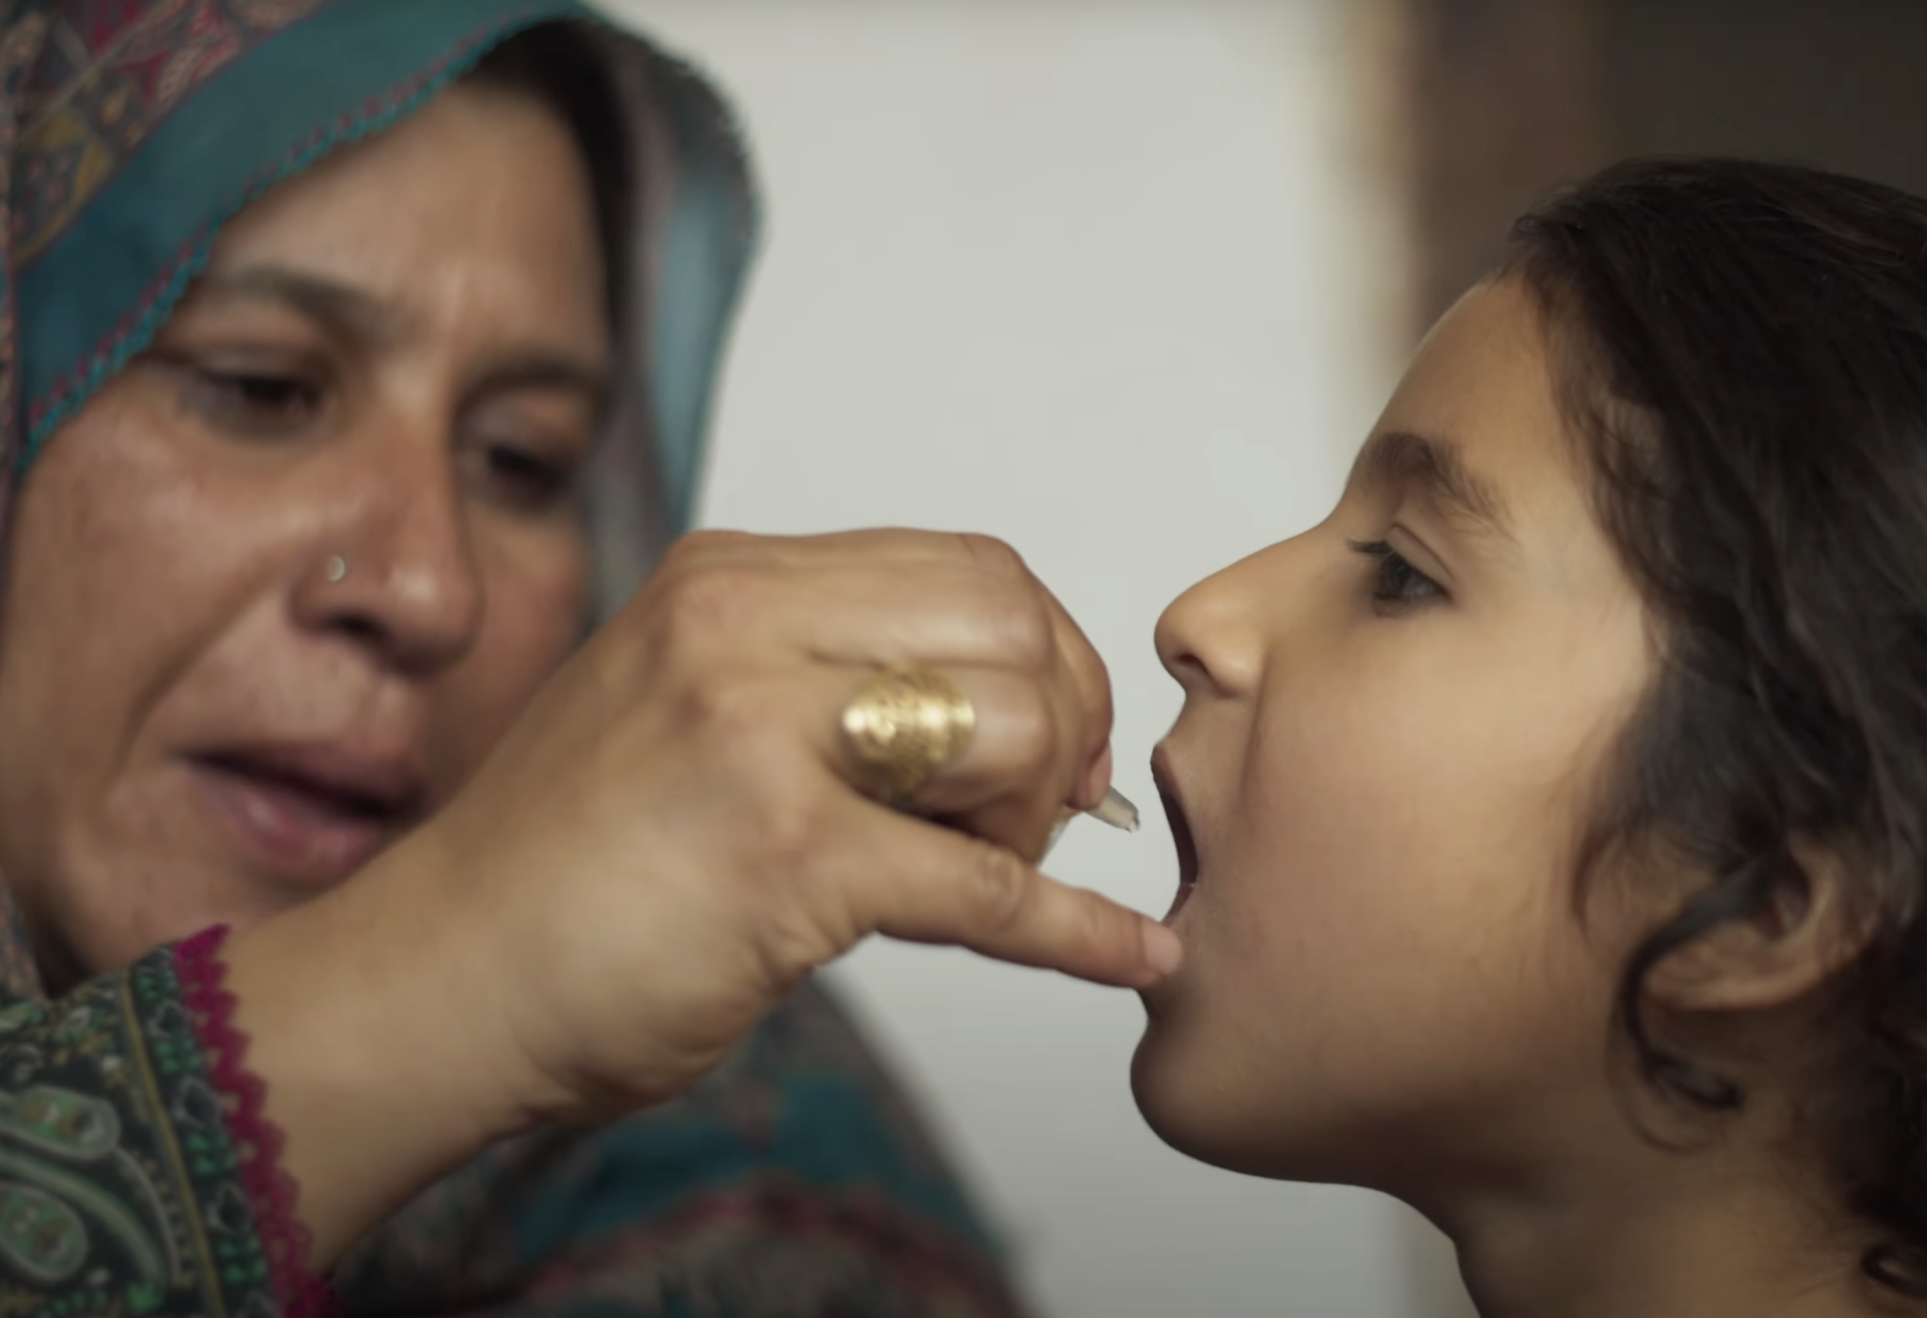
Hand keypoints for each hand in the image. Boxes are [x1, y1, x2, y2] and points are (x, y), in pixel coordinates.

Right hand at [225, 529, 1175, 1260]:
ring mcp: (761, 733)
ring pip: (1015, 729)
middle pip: (1014, 622)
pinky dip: (1079, 932)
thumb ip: (821, 676)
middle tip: (1043, 808)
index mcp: (730, 577)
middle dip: (1066, 717)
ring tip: (984, 868)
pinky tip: (1131, 954)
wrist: (433, 981)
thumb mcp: (684, 702)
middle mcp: (743, 625)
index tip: (1053, 737)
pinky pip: (988, 887)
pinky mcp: (785, 857)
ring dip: (1036, 818)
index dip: (1045, 655)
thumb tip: (1012, 709)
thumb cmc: (564, 865)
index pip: (971, 567)